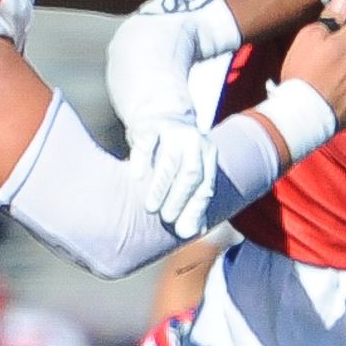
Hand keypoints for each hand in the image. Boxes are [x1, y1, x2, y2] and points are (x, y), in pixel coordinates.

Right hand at [125, 117, 213, 236]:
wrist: (159, 112)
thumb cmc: (175, 153)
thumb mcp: (189, 171)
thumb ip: (192, 199)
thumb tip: (192, 232)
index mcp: (208, 155)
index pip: (206, 186)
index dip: (195, 210)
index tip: (183, 230)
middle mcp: (194, 142)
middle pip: (191, 175)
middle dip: (179, 200)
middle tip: (166, 218)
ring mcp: (173, 132)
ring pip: (170, 162)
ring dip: (160, 188)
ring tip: (151, 208)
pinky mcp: (150, 126)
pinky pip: (147, 145)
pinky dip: (142, 162)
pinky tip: (137, 178)